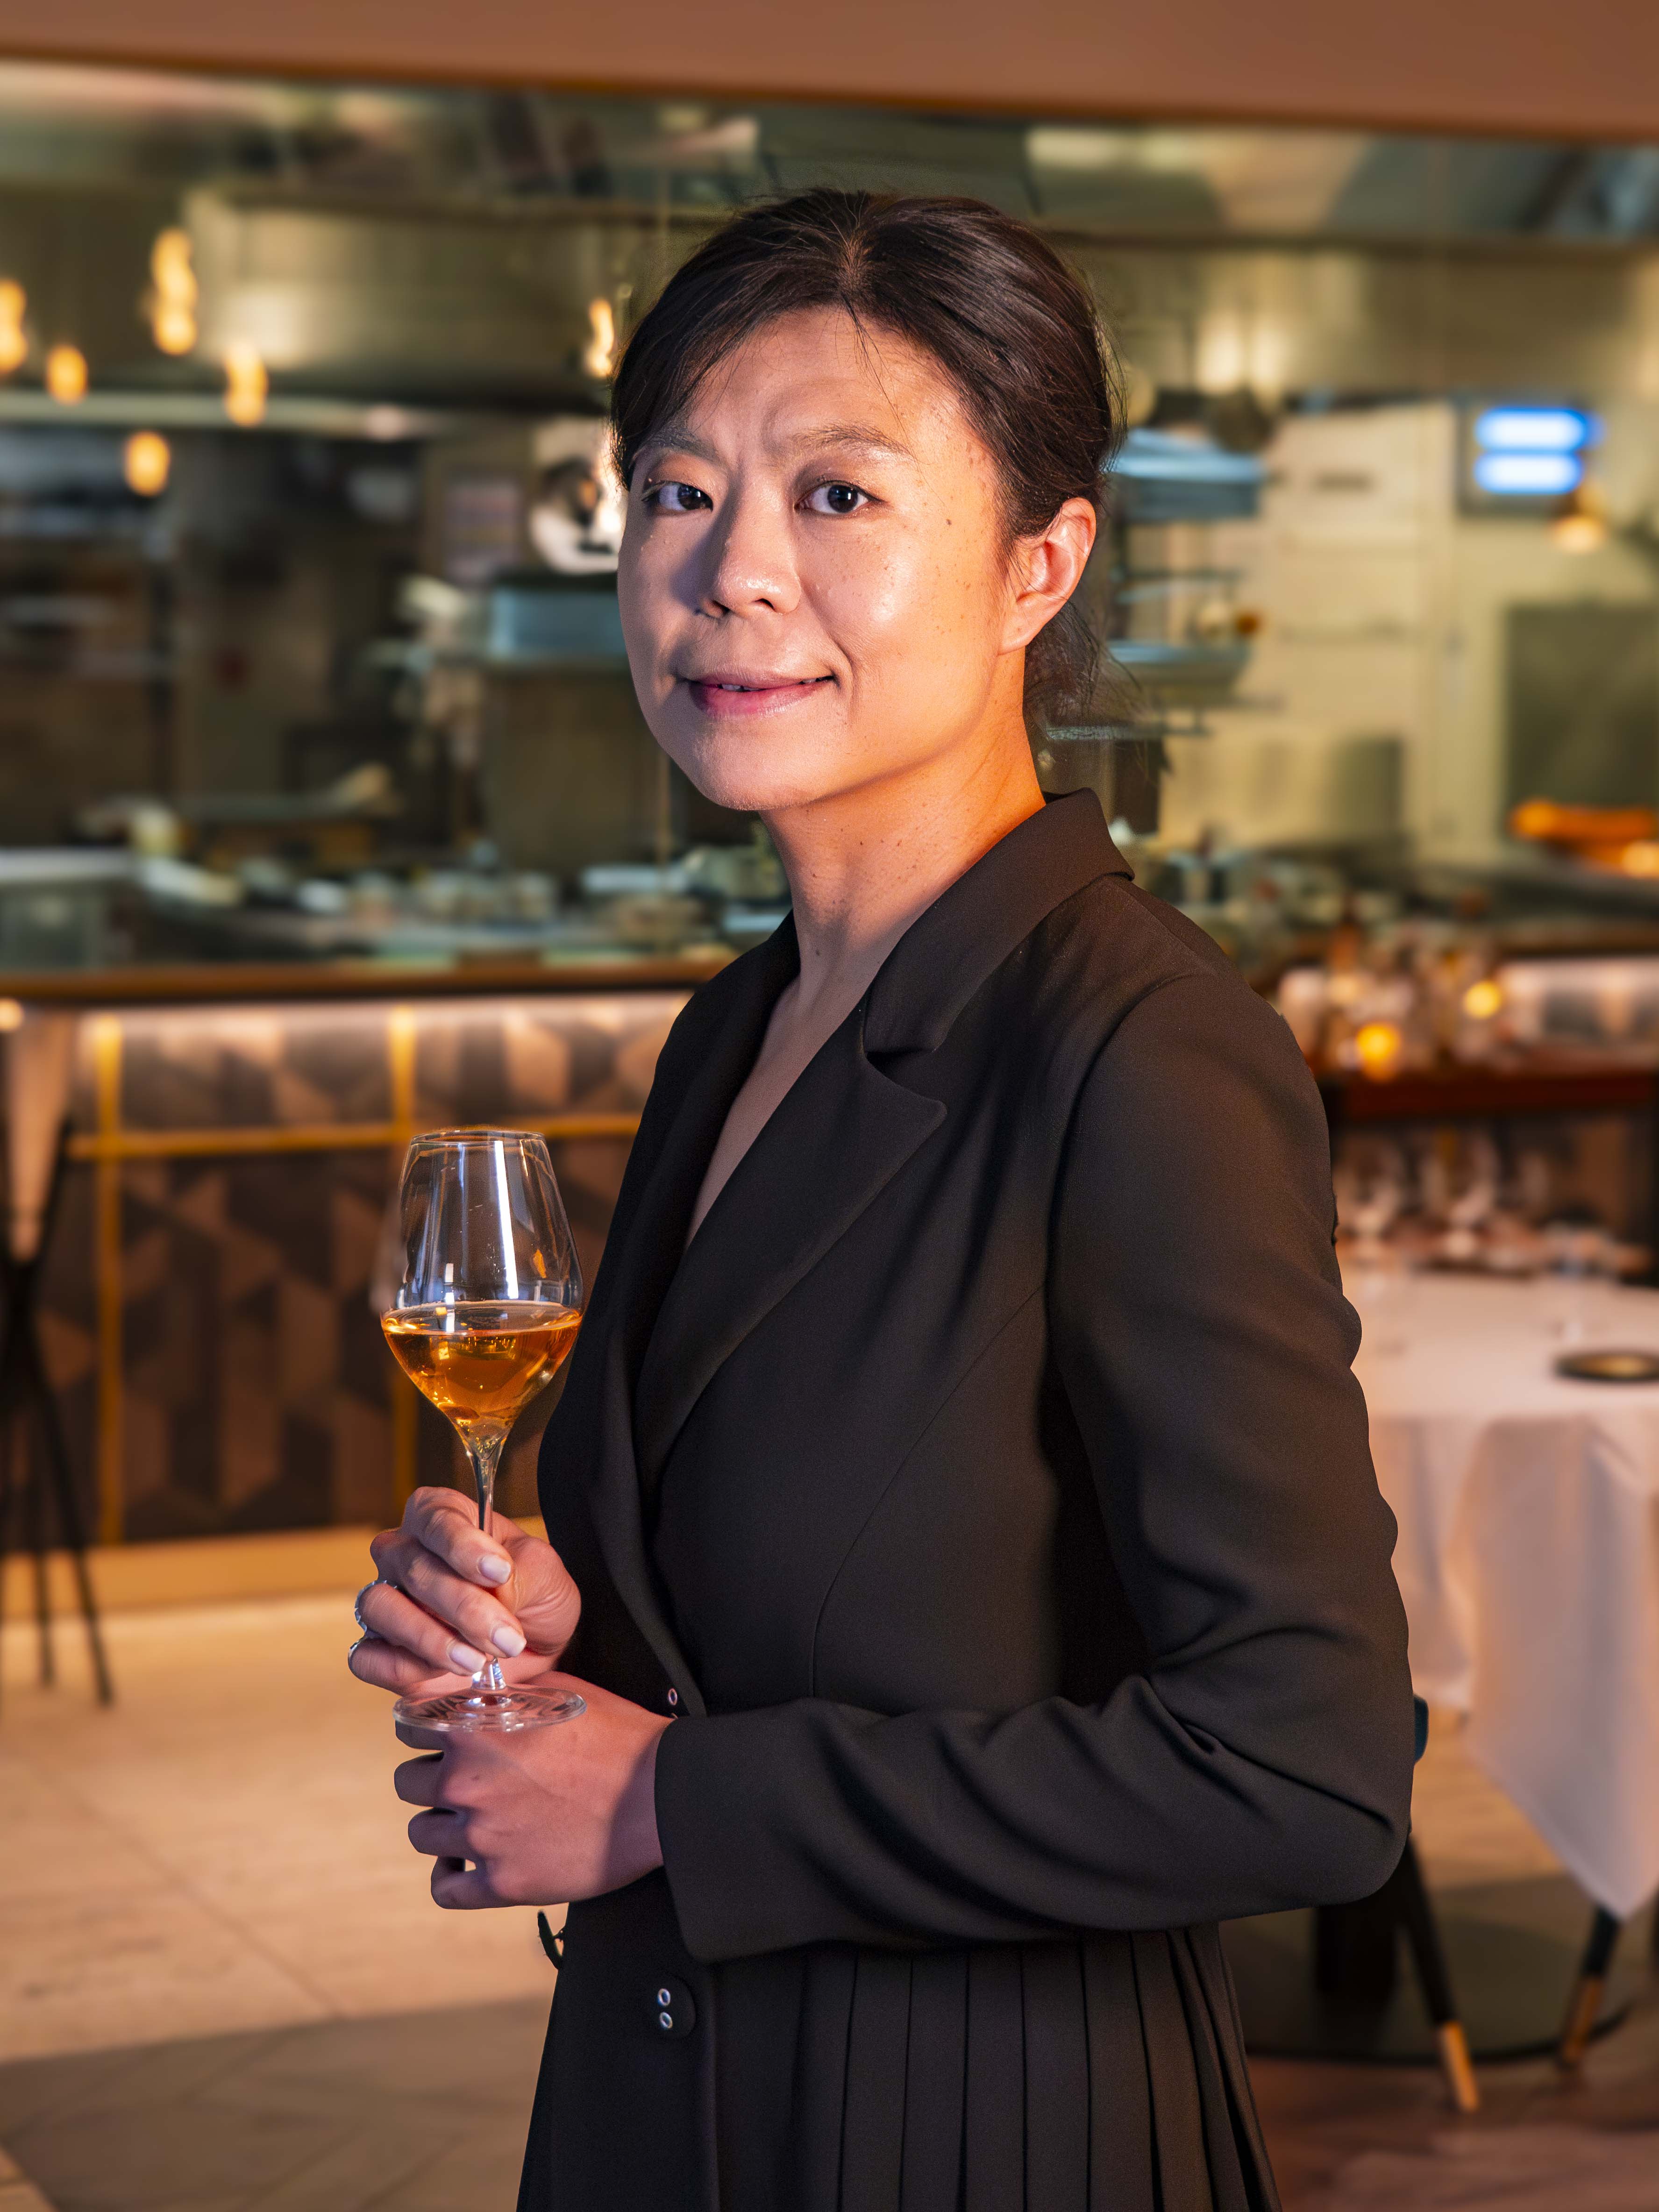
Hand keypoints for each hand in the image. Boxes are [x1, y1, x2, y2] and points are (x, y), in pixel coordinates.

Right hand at [349, 1487, 580, 1699]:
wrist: (535, 1649)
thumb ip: (520, 1574)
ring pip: (381, 1607)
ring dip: (431, 1638)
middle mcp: (403, 1553)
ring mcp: (385, 1601)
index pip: (435, 1517)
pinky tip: (442, 1672)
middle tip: (507, 1637)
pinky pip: (368, 1657)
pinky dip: (403, 1667)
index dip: (463, 1545)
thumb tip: (493, 1586)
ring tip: (477, 1660)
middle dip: (465, 1607)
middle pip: (414, 1568)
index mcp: (441, 1518)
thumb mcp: (544, 1576)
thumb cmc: (533, 1597)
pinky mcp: (378, 1650)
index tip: (499, 1571)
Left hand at [394, 1675, 670, 1906]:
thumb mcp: (557, 1689)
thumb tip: (473, 1681)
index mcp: (475, 1728)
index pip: (408, 1725)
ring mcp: (482, 1836)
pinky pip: (445, 1889)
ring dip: (441, 1825)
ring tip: (470, 1822)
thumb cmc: (615, 1735)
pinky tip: (464, 1865)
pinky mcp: (504, 1883)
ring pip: (421, 1833)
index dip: (422, 1729)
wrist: (658, 1792)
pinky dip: (450, 1877)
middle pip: (407, 1782)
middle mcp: (467, 1781)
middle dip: (430, 1778)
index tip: (436, 1738)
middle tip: (464, 1780)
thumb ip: (504, 1688)